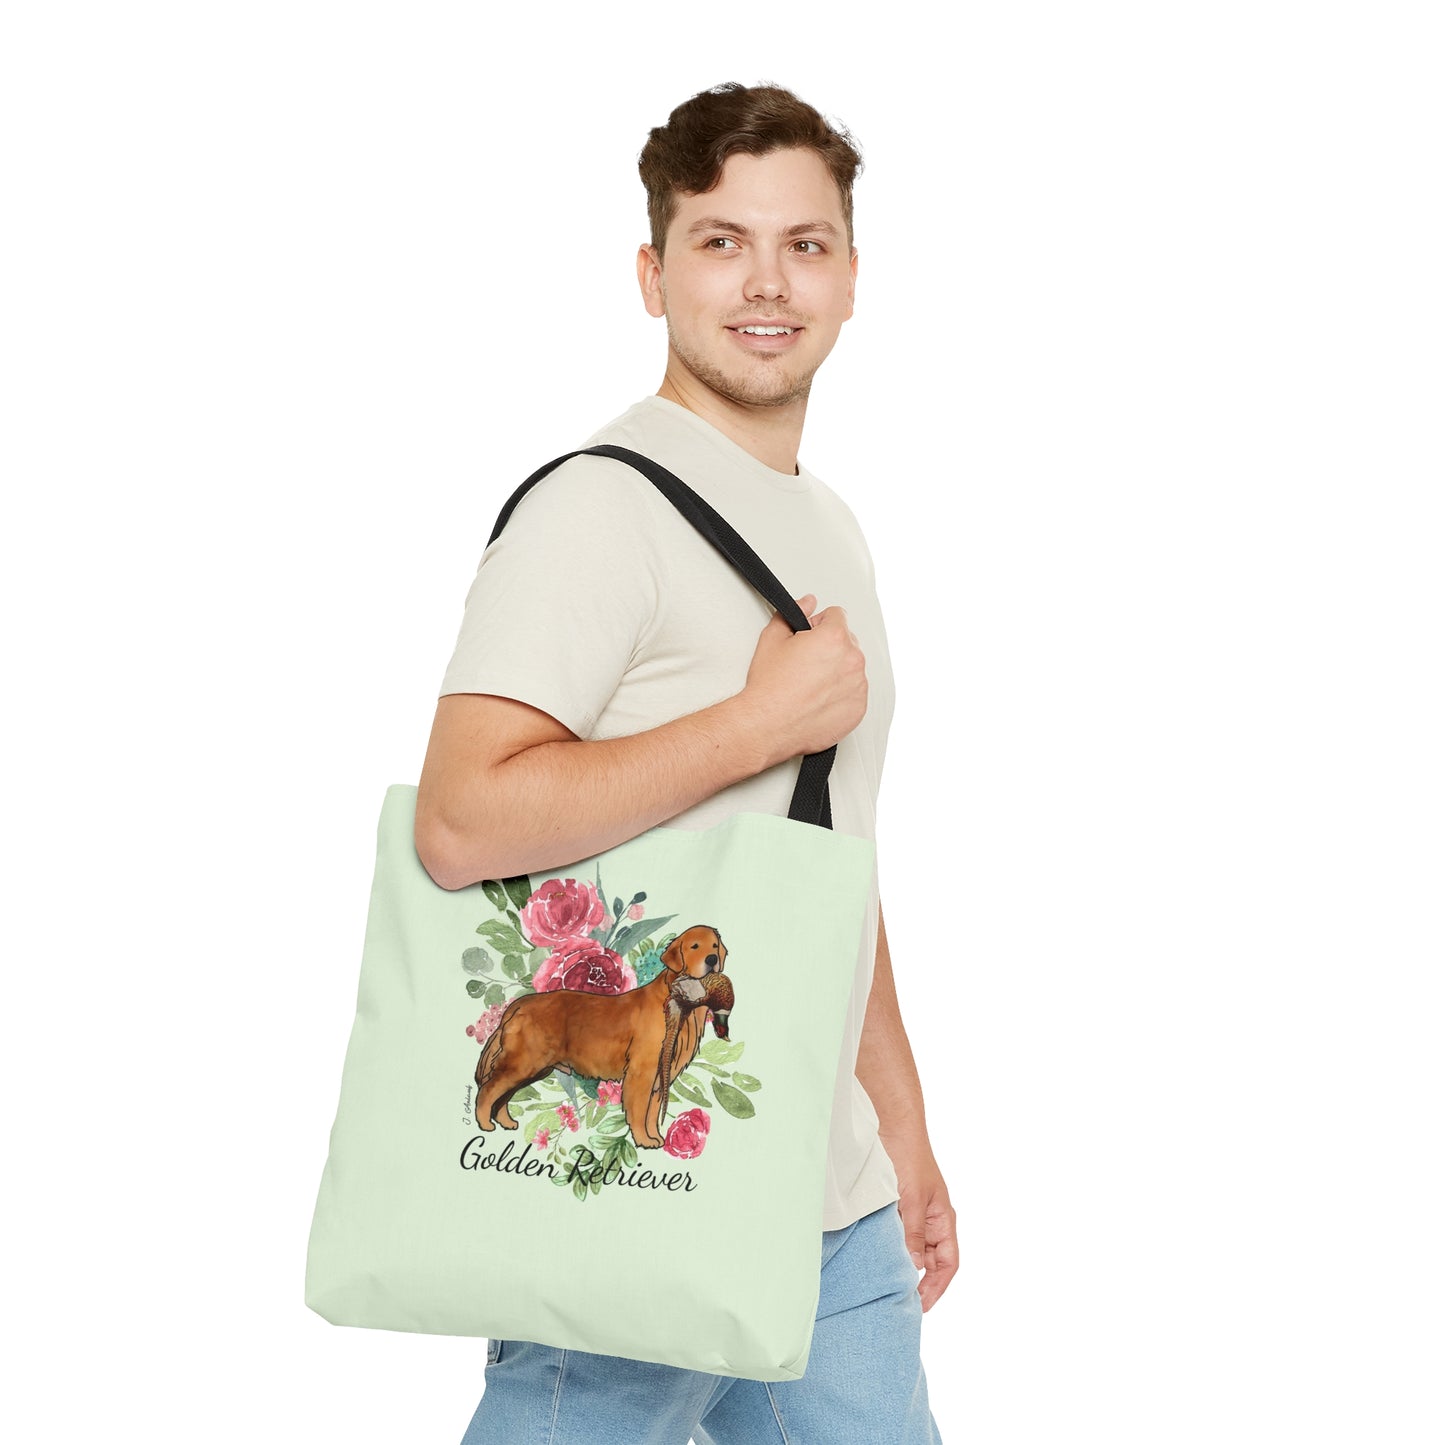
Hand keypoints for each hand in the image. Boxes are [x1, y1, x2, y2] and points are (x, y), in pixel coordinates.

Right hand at [741, 592, 867, 764]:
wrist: (767, 725)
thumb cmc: (769, 688)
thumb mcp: (772, 638)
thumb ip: (795, 612)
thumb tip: (808, 603)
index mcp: (834, 638)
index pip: (837, 615)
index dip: (818, 624)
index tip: (808, 638)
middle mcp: (852, 660)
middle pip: (848, 641)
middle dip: (830, 647)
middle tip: (805, 664)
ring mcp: (858, 686)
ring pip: (852, 667)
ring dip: (837, 671)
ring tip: (810, 684)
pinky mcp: (858, 709)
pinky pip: (855, 693)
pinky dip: (841, 694)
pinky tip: (818, 699)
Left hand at [888, 1138, 958, 1312]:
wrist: (892, 1126)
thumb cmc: (909, 1157)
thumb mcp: (912, 1199)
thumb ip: (913, 1233)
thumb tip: (913, 1267)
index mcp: (943, 1219)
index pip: (948, 1263)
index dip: (938, 1286)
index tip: (921, 1305)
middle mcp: (931, 1219)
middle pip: (930, 1260)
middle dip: (919, 1281)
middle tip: (899, 1300)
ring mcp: (914, 1213)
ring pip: (912, 1249)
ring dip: (902, 1265)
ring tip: (886, 1284)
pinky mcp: (896, 1207)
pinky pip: (897, 1234)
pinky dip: (890, 1247)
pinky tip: (877, 1256)